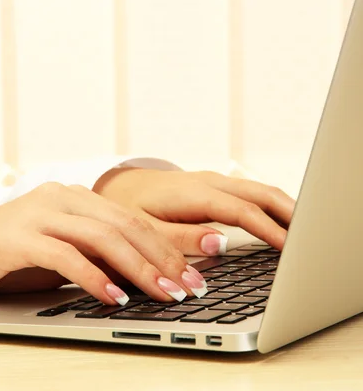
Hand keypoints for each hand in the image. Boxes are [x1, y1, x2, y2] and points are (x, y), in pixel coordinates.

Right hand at [0, 183, 208, 303]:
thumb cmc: (11, 253)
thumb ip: (96, 253)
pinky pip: (65, 255)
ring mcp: (40, 212)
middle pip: (125, 225)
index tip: (194, 273)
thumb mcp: (61, 248)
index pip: (132, 218)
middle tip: (189, 287)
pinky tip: (114, 297)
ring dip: (139, 268)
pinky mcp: (18, 236)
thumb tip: (144, 274)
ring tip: (163, 294)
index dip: (167, 245)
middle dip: (162, 258)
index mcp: (76, 196)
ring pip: (102, 237)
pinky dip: (94, 277)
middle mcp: (62, 197)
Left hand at [94, 169, 294, 253]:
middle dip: (289, 212)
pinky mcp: (215, 187)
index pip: (241, 211)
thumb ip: (179, 238)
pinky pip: (251, 193)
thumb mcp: (144, 227)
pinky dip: (272, 205)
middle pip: (259, 192)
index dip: (268, 229)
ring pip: (259, 190)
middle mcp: (208, 182)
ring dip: (285, 207)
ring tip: (306, 231)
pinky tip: (281, 221)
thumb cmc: (129, 208)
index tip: (290, 248)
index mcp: (193, 193)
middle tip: (311, 237)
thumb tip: (220, 242)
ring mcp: (213, 182)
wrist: (120, 186)